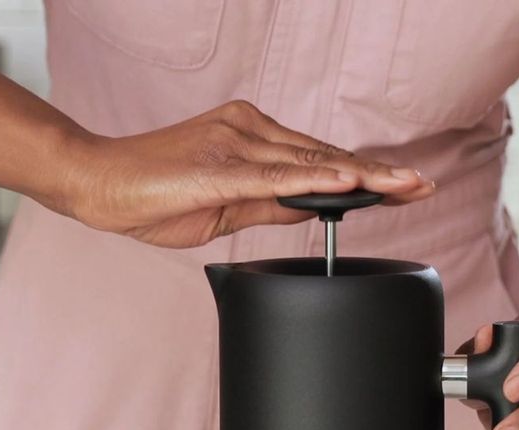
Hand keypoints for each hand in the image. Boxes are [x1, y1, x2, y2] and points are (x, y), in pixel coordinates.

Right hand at [56, 100, 434, 247]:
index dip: (365, 174)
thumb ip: (270, 205)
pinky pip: (275, 176)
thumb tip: (314, 209)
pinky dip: (314, 182)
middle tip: (423, 184)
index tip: (404, 184)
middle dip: (378, 174)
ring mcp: (234, 143)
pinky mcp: (218, 167)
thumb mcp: (223, 208)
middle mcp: (247, 130)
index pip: (319, 159)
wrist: (96, 182)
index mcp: (249, 138)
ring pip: (310, 164)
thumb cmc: (150, 194)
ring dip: (362, 177)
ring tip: (405, 185)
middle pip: (325, 157)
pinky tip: (347, 187)